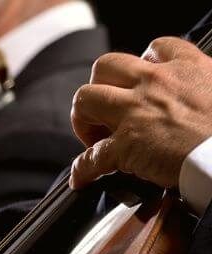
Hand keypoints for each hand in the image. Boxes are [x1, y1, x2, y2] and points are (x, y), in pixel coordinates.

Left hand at [71, 38, 211, 190]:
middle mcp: (156, 83)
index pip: (156, 48)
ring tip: (94, 136)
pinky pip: (90, 156)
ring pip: (85, 99)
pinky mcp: (126, 145)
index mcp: (187, 68)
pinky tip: (82, 177)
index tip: (141, 80)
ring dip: (83, 118)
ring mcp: (137, 112)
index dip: (143, 63)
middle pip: (106, 66)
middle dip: (99, 86)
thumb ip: (203, 85)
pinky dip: (82, 169)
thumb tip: (198, 95)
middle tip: (108, 109)